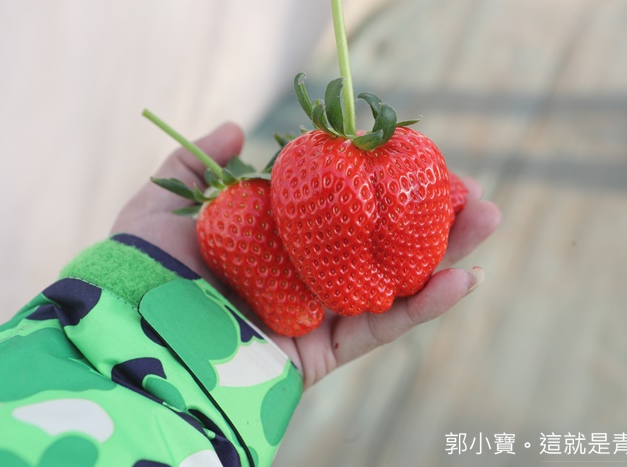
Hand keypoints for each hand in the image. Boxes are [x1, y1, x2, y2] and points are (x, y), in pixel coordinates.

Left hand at [112, 122, 500, 387]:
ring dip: (445, 254)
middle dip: (426, 217)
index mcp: (273, 241)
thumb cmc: (145, 269)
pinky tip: (466, 278)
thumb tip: (239, 127)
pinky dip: (425, 307)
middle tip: (472, 192)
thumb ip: (198, 165)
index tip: (418, 159)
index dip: (380, 184)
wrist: (137, 336)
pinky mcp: (324, 355)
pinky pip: (382, 328)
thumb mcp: (163, 202)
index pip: (339, 208)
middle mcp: (300, 276)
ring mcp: (316, 316)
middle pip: (376, 243)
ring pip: (393, 282)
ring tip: (489, 220)